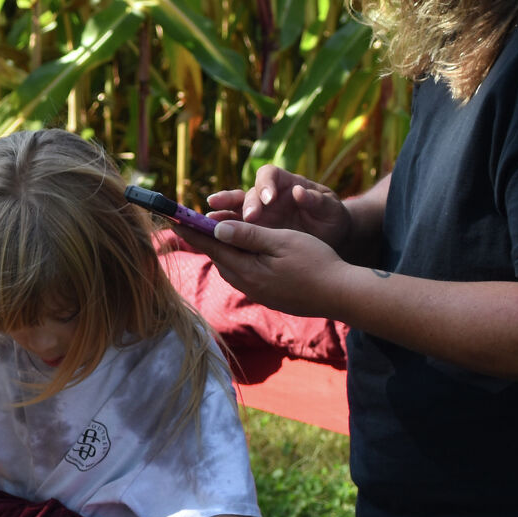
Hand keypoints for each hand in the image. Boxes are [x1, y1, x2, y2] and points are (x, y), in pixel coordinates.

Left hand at [187, 216, 351, 318]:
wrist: (341, 294)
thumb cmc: (315, 262)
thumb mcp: (281, 241)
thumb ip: (248, 235)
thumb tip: (217, 229)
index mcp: (247, 270)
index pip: (212, 247)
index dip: (193, 231)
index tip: (175, 219)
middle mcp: (248, 285)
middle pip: (219, 258)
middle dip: (206, 241)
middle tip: (192, 224)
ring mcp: (259, 293)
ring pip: (232, 268)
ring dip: (223, 251)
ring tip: (214, 236)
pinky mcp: (270, 297)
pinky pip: (246, 276)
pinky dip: (239, 261)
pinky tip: (244, 255)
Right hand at [203, 165, 352, 251]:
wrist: (329, 236)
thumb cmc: (330, 216)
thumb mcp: (330, 208)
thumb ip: (317, 200)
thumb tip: (300, 192)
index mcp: (285, 182)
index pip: (269, 174)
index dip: (265, 184)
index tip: (269, 199)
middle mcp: (267, 194)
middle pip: (249, 192)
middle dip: (246, 204)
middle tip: (250, 218)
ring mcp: (258, 212)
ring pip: (235, 208)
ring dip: (224, 212)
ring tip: (212, 218)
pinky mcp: (253, 230)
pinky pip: (234, 227)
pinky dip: (223, 229)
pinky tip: (212, 235)